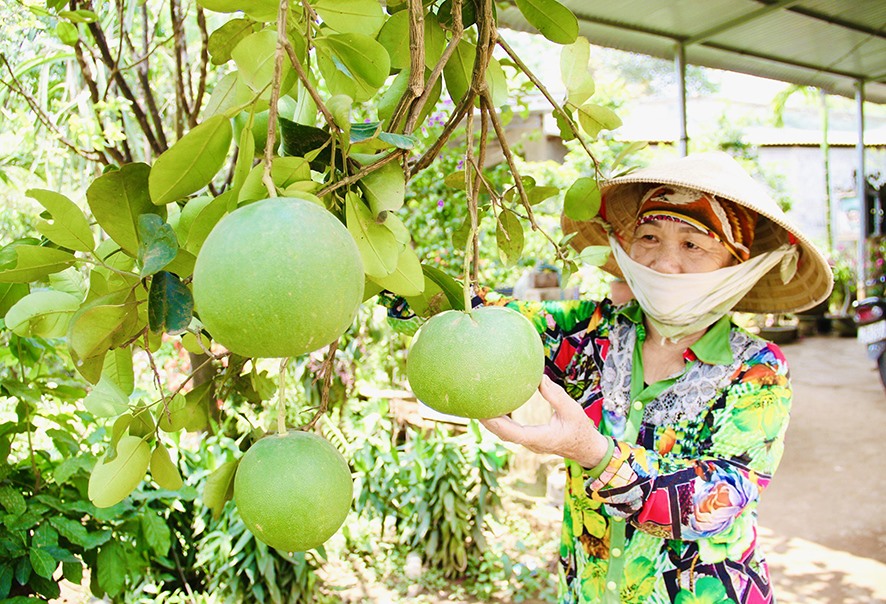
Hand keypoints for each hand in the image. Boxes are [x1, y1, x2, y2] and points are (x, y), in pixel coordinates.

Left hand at [479, 375, 609, 467]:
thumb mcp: (572, 410)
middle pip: (503, 434)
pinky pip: (512, 431)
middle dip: (488, 422)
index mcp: (539, 438)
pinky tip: (498, 407)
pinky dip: (502, 422)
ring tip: (480, 405)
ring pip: (506, 434)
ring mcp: (530, 443)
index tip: (483, 413)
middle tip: (473, 405)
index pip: (512, 433)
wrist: (587, 449)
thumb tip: (540, 378)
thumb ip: (556, 395)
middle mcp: (531, 443)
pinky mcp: (531, 440)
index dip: (496, 424)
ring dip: (493, 422)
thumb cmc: (581, 430)